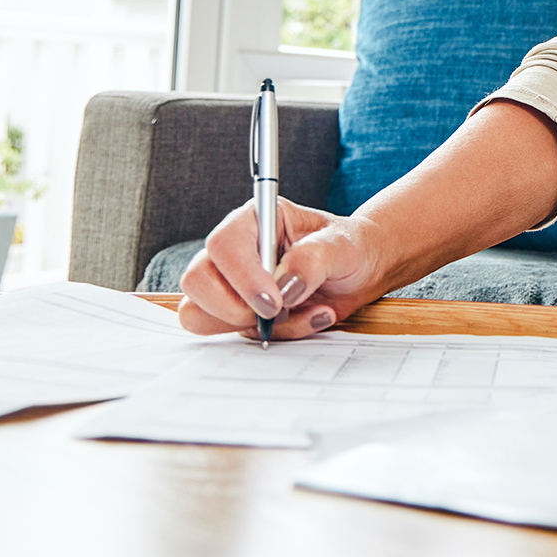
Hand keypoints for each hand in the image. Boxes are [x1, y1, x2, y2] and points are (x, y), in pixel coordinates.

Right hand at [176, 196, 387, 339]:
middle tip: (279, 310)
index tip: (274, 301)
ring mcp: (231, 284)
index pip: (223, 245)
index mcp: (254, 220)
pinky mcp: (239, 311)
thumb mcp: (341, 246)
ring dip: (250, 325)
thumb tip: (283, 288)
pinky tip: (304, 319)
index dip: (242, 276)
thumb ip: (312, 259)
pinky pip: (233, 335)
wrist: (360, 272)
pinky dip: (271, 335)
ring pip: (200, 314)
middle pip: (197, 281)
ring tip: (298, 312)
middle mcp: (235, 251)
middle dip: (235, 307)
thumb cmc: (348, 248)